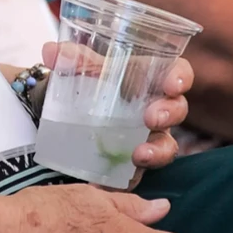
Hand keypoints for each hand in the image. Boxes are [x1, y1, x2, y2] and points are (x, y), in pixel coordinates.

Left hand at [36, 44, 191, 176]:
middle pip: (176, 110)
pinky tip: (111, 181)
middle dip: (168, 114)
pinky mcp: (135, 163)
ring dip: (156, 151)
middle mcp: (156, 107)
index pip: (177, 73)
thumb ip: (71, 57)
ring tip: (139, 155)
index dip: (180, 78)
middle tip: (151, 118)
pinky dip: (127, 178)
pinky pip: (139, 174)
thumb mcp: (82, 66)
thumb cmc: (91, 79)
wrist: (72, 109)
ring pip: (166, 146)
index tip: (172, 85)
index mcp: (150, 78)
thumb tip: (52, 51)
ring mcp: (149, 137)